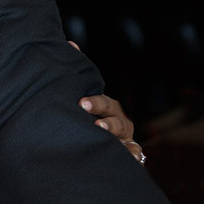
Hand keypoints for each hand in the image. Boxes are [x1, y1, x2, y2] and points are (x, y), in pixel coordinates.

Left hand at [69, 42, 144, 164]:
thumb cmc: (84, 117)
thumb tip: (70, 44)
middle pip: (116, 120)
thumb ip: (76, 76)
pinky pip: (133, 157)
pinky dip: (132, 157)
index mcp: (106, 109)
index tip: (81, 104)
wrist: (89, 144)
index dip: (95, 103)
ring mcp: (123, 141)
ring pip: (126, 138)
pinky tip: (129, 159)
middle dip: (107, 122)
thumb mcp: (80, 98)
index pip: (103, 103)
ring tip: (105, 139)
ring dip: (117, 138)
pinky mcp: (126, 156)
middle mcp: (118, 123)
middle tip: (94, 124)